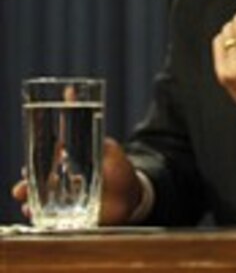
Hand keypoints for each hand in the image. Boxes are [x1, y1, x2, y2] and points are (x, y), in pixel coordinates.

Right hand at [11, 138, 143, 225]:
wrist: (133, 194)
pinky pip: (55, 223)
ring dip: (32, 207)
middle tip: (21, 190)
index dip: (32, 170)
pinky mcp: (73, 219)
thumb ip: (91, 130)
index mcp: (66, 168)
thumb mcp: (107, 148)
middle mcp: (60, 187)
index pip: (42, 168)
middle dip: (25, 189)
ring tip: (29, 208)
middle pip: (35, 189)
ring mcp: (65, 204)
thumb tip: (72, 94)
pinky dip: (47, 223)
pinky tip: (43, 221)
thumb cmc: (117, 169)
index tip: (27, 170)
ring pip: (41, 206)